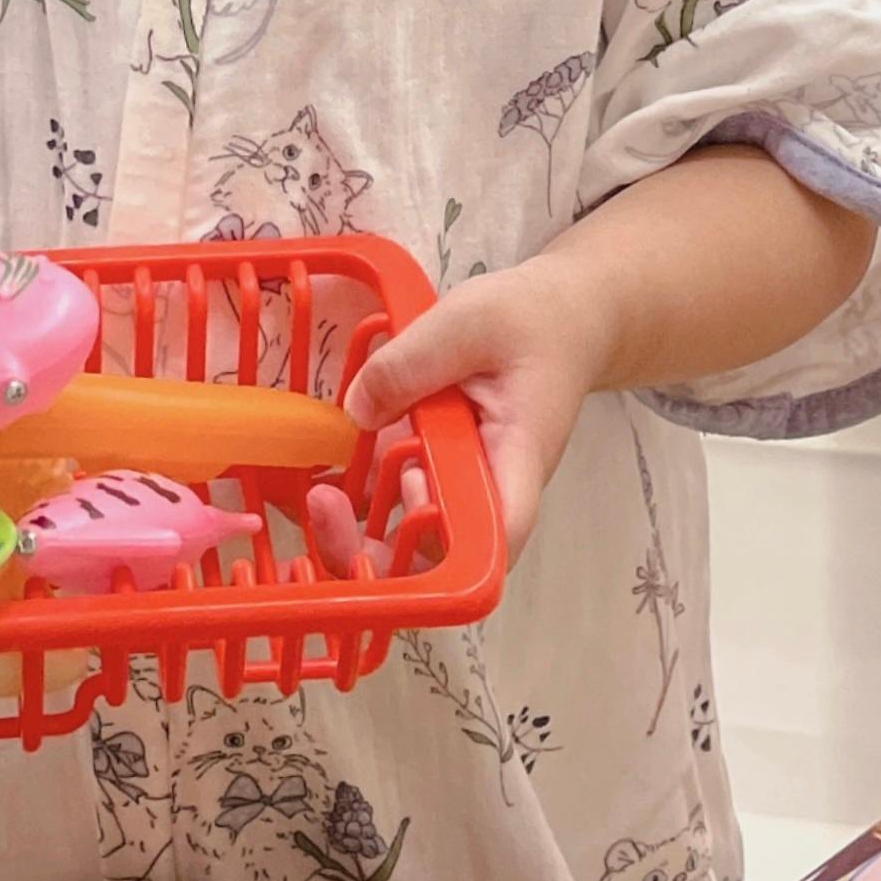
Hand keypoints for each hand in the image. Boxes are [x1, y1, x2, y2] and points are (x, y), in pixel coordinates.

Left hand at [336, 262, 608, 561]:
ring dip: (360, 528)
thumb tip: (356, 412)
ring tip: (318, 494)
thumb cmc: (532, 322)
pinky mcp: (442, 471)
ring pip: (412, 538)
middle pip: (440, 559)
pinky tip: (330, 467)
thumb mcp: (467, 320)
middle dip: (375, 552)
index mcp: (515, 461)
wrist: (563, 321)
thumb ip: (410, 363)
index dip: (444, 559)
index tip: (400, 508)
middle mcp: (492, 491)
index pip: (493, 545)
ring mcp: (464, 486)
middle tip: (325, 505)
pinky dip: (362, 492)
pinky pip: (400, 498)